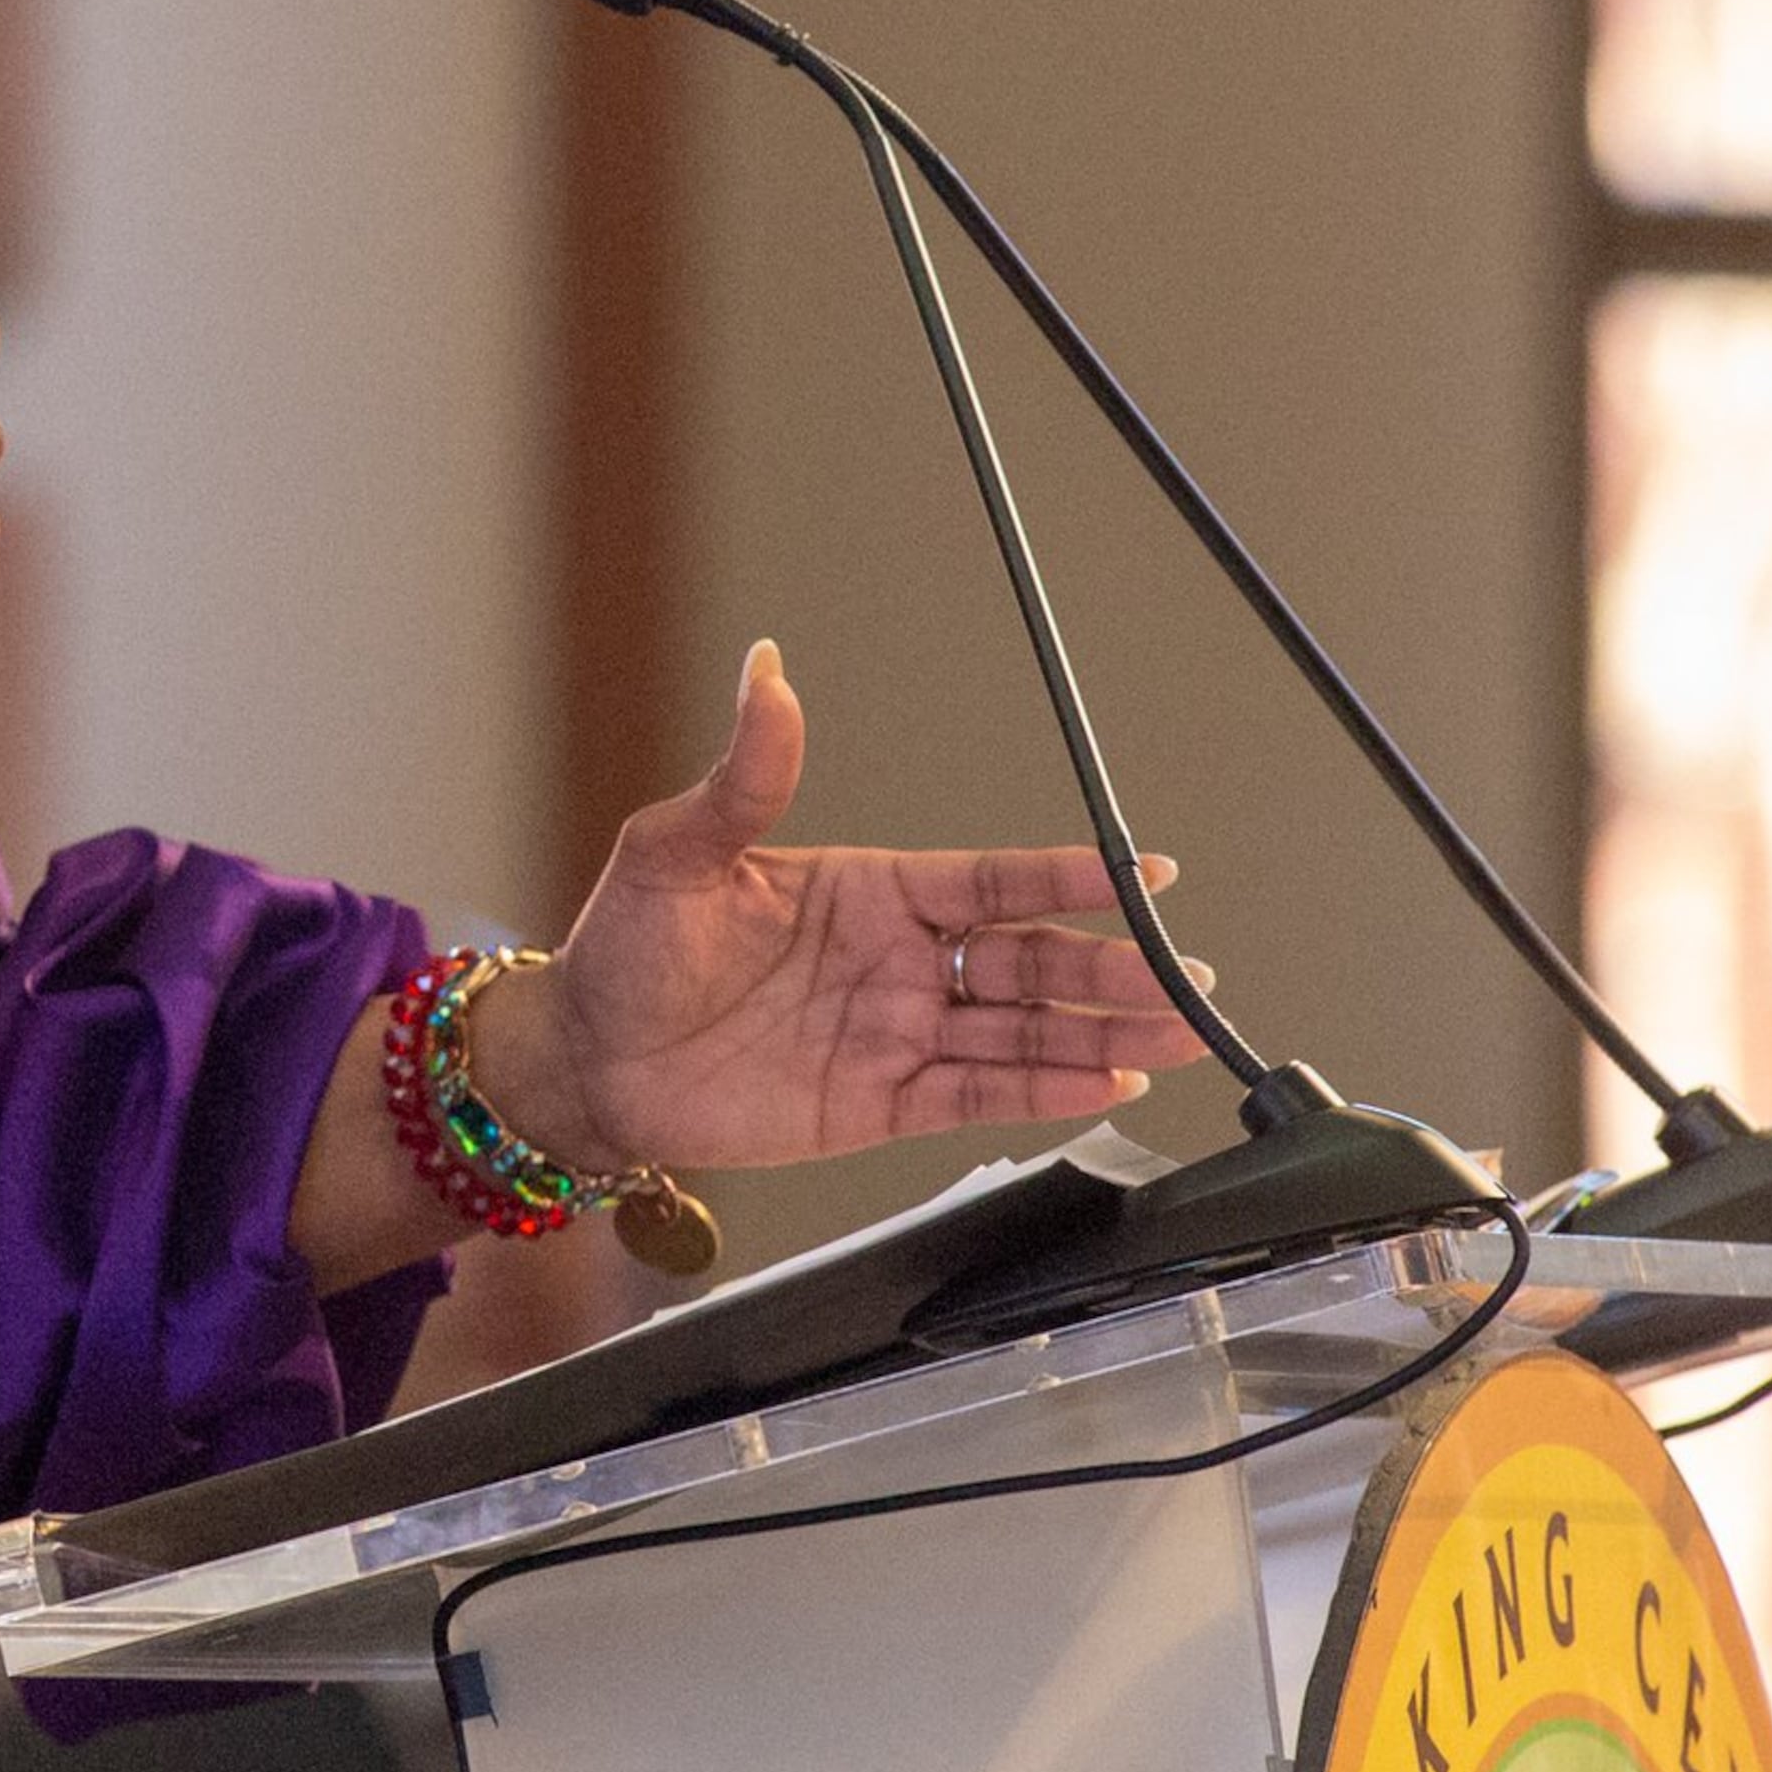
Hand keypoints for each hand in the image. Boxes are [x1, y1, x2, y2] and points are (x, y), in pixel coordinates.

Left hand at [476, 640, 1215, 1174]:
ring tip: (1179, 1034)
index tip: (1148, 872)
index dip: (1071, 874)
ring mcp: (896, 1032)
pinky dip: (1045, 1091)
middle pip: (1030, 960)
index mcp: (868, 889)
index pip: (992, 879)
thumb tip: (767, 667)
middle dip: (1112, 968)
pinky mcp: (879, 1103)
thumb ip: (747, 773)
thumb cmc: (623, 948)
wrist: (585, 1060)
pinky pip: (978, 1093)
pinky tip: (1106, 1083)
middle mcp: (898, 959)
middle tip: (1186, 976)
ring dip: (1103, 1034)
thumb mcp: (675, 850)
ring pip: (1023, 1031)